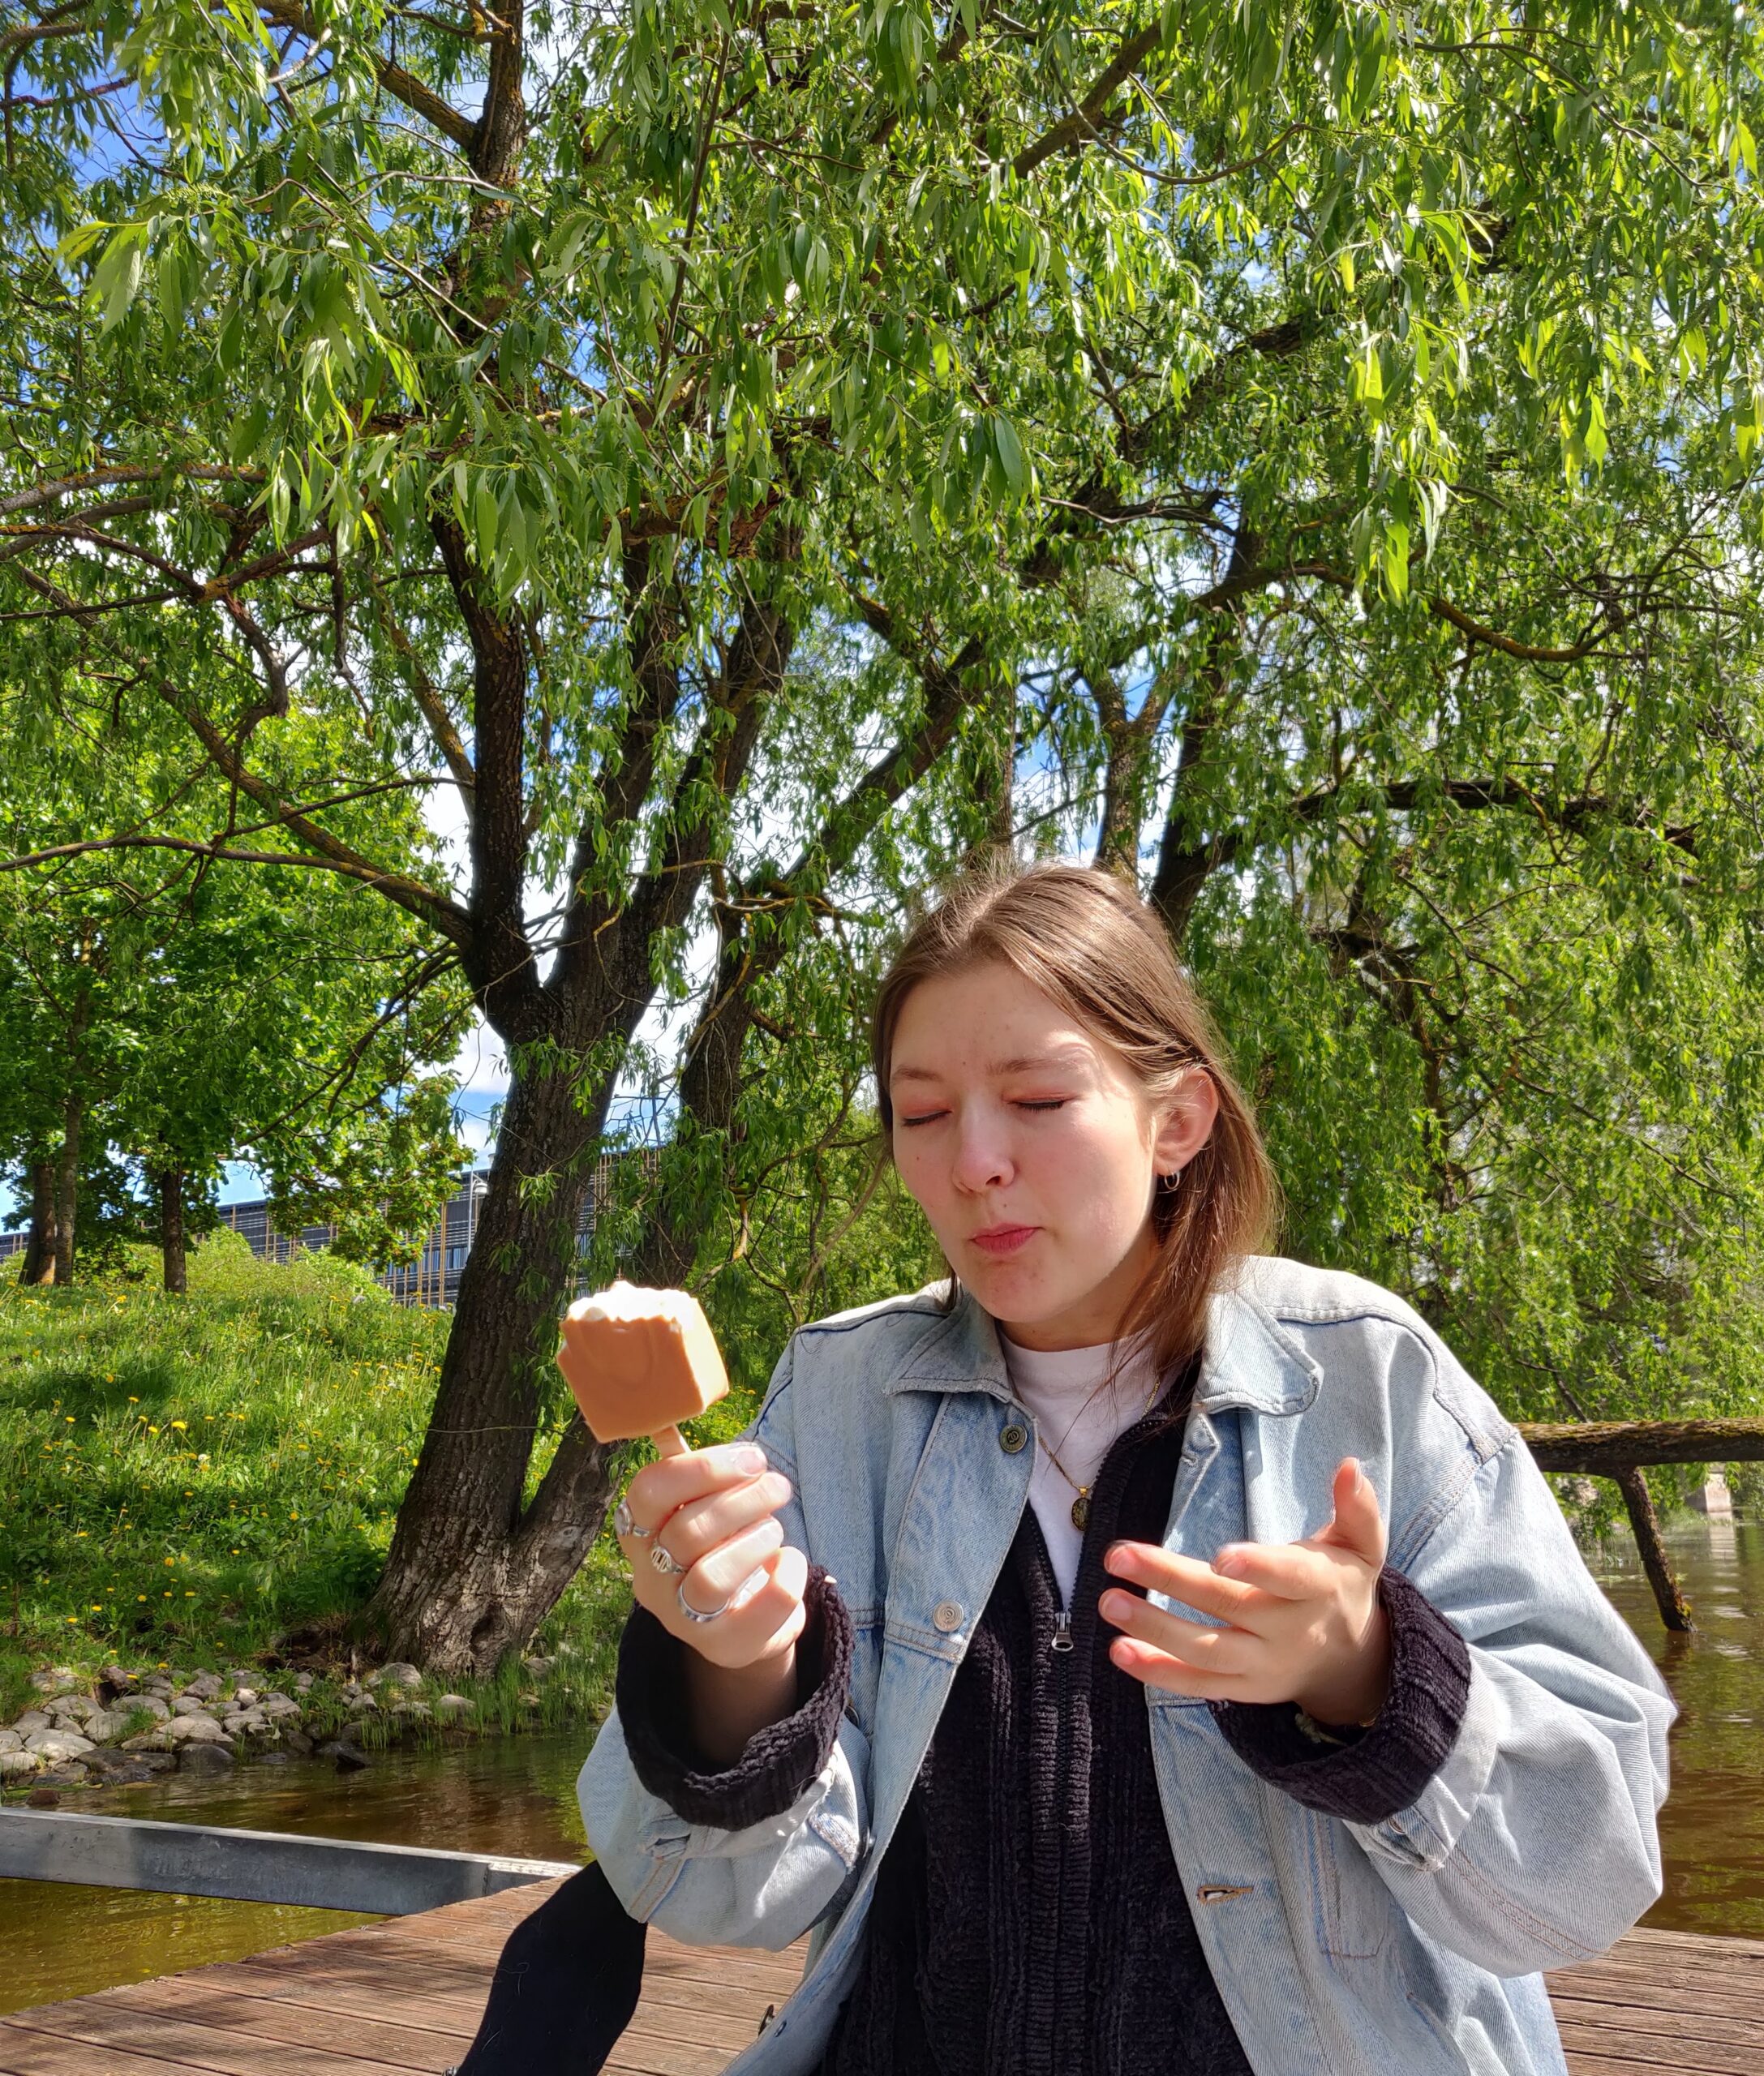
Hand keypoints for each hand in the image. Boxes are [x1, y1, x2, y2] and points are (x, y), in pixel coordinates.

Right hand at [618, 1442, 807, 1675]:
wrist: (741, 1621)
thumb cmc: (720, 1547)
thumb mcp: (701, 1508)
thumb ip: (690, 1472)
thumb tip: (670, 1419)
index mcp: (639, 1535)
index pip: (649, 1492)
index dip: (703, 1468)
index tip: (751, 1458)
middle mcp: (650, 1581)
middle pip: (688, 1531)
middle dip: (744, 1499)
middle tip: (778, 1484)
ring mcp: (683, 1619)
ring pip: (712, 1577)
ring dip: (757, 1539)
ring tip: (775, 1529)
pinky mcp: (725, 1645)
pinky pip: (763, 1607)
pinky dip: (788, 1574)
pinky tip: (791, 1561)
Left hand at [1099, 1457, 1392, 1726]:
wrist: (1351, 1660)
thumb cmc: (1342, 1585)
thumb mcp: (1361, 1546)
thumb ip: (1356, 1507)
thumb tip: (1349, 1465)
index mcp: (1318, 1588)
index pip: (1289, 1577)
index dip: (1258, 1567)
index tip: (1219, 1556)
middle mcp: (1289, 1631)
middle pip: (1226, 1606)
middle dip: (1170, 1580)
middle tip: (1119, 1555)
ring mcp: (1263, 1665)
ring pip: (1206, 1651)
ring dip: (1154, 1629)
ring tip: (1110, 1601)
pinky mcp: (1243, 1689)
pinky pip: (1198, 1684)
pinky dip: (1158, 1672)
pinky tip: (1120, 1651)